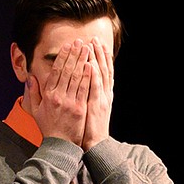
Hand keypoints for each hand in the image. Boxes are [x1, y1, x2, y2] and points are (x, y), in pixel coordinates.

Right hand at [23, 39, 90, 145]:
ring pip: (76, 77)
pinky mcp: (79, 108)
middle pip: (66, 71)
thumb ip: (33, 94)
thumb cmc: (48, 128)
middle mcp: (58, 96)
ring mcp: (69, 102)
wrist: (59, 145)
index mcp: (48, 95)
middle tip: (78, 42)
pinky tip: (91, 65)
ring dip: (82, 61)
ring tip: (86, 48)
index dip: (61, 57)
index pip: (55, 72)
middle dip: (73, 54)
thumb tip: (30, 78)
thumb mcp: (35, 111)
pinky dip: (87, 76)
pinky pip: (84, 89)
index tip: (66, 47)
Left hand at [81, 36, 113, 150]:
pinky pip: (95, 87)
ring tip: (92, 45)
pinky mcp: (97, 105)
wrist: (96, 145)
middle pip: (104, 69)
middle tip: (94, 38)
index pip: (102, 71)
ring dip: (97, 58)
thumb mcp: (89, 109)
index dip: (99, 57)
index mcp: (102, 94)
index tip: (94, 44)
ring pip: (101, 74)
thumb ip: (85, 96)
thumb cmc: (89, 129)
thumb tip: (79, 85)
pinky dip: (94, 75)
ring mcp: (102, 98)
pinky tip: (90, 64)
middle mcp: (105, 94)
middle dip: (99, 53)